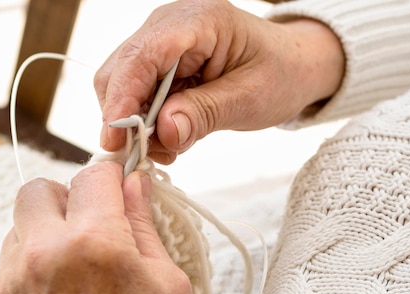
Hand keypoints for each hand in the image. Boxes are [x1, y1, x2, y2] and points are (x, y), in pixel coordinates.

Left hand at [0, 163, 191, 293]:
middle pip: (39, 188)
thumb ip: (144, 223)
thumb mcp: (167, 280)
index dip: (113, 176)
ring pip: (21, 225)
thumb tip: (136, 184)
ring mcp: (13, 282)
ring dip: (48, 230)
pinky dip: (34, 264)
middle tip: (93, 221)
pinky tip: (60, 293)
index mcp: (96, 242)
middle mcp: (45, 254)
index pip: (94, 175)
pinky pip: (10, 263)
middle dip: (69, 196)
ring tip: (77, 265)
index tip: (120, 184)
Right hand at [95, 0, 344, 163]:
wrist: (293, 66)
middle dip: (126, 118)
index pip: (142, 56)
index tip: (115, 141)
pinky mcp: (161, 62)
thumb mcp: (250, 99)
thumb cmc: (280, 74)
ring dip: (137, 125)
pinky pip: (139, 94)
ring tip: (170, 149)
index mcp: (198, 21)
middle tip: (149, 155)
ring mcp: (162, 41)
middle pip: (120, 71)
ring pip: (123, 86)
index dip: (122, 99)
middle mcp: (170, 24)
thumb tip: (163, 132)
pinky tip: (172, 137)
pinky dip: (148, 122)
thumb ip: (205, 114)